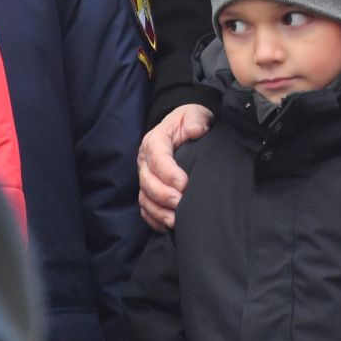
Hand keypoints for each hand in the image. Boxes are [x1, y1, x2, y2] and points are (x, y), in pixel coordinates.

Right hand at [137, 104, 212, 230]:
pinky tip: (168, 226)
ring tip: (176, 220)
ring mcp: (145, 177)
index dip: (168, 173)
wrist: (185, 129)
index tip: (184, 184)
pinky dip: (154, 219)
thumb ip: (196, 119)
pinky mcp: (148, 190)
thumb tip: (196, 130)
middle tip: (181, 204)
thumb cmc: (190, 122)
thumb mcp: (195, 114)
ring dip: (159, 211)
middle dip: (163, 195)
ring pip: (144, 198)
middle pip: (147, 181)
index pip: (157, 158)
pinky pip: (145, 208)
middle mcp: (145, 160)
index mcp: (155, 140)